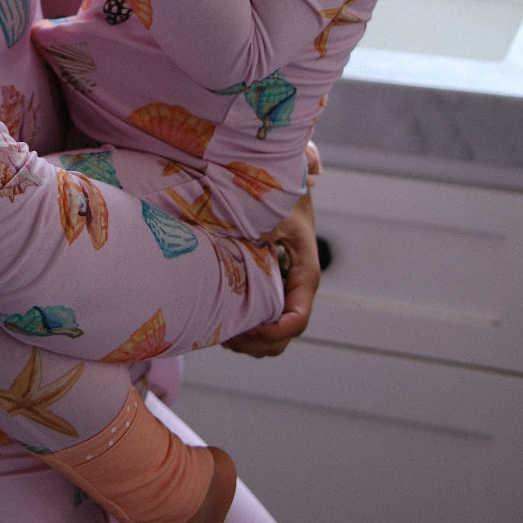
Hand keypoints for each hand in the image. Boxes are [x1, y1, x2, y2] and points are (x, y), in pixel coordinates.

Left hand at [223, 167, 321, 357]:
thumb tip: (294, 194)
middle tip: (226, 334)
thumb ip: (275, 212)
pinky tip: (218, 316)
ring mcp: (280, 285)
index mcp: (305, 268)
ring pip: (271, 333)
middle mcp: (295, 282)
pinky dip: (241, 326)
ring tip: (219, 329)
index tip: (249, 328)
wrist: (269, 179)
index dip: (275, 332)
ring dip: (247, 339)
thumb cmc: (275, 188)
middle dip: (257, 343)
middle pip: (285, 334)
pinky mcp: (264, 283)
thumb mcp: (274, 201)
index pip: (298, 317)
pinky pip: (258, 317)